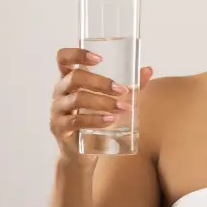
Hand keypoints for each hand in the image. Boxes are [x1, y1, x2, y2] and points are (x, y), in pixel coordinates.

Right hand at [50, 48, 153, 164]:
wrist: (80, 152)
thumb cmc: (95, 117)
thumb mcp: (109, 98)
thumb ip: (129, 84)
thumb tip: (148, 70)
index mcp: (69, 79)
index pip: (63, 58)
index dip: (77, 53)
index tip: (99, 58)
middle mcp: (60, 91)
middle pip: (75, 78)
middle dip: (101, 82)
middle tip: (122, 90)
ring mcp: (58, 110)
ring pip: (77, 99)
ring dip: (102, 102)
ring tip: (122, 107)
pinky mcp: (60, 129)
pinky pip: (76, 121)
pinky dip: (95, 120)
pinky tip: (110, 120)